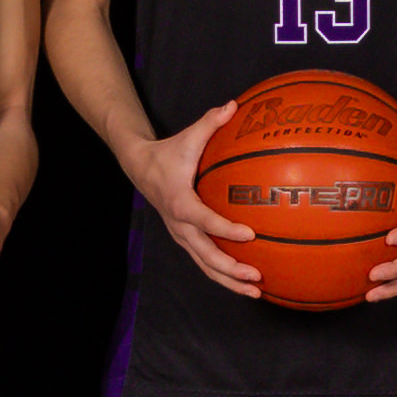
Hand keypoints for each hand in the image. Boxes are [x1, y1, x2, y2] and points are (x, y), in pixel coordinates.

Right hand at [130, 124, 269, 302]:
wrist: (140, 169)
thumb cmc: (169, 153)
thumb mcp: (187, 137)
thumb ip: (210, 122)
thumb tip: (233, 105)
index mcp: (180, 202)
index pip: (204, 220)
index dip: (225, 229)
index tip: (249, 235)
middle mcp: (180, 225)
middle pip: (205, 255)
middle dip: (231, 269)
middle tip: (256, 276)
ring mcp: (182, 236)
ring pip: (205, 266)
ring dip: (230, 281)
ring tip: (257, 291)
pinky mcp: (186, 240)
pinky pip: (206, 262)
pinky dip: (225, 275)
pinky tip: (248, 281)